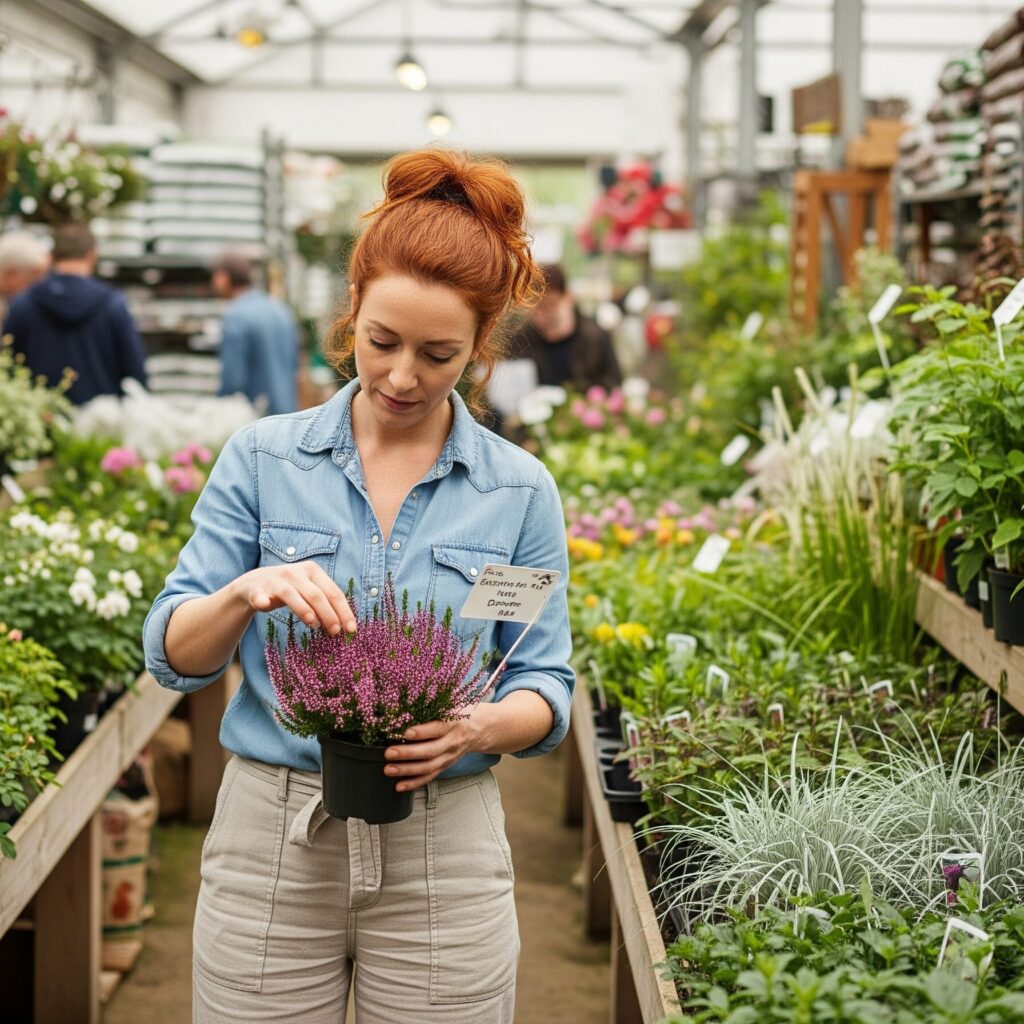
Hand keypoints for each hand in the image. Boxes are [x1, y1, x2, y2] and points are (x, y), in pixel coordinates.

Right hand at [235, 563, 356, 634]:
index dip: (343, 611)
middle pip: (315, 594)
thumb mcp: (310, 590)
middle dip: (328, 614)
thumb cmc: (291, 589)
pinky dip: (262, 600)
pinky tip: (265, 605)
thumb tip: (344, 625)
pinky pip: (259, 595)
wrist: (255, 583)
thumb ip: (325, 603)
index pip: (333, 592)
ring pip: (291, 594)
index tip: (351, 629)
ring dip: (302, 608)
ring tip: (313, 623)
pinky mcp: (257, 589)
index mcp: (313, 571)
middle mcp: (295, 572)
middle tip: (335, 632)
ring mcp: (275, 580)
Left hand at [383, 706, 495, 790]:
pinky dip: (414, 783)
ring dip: (407, 770)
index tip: (406, 732)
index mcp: (454, 722)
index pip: (438, 728)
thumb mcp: (453, 702)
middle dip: (408, 753)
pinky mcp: (445, 765)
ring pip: (429, 767)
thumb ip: (434, 701)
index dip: (422, 731)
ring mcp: (450, 756)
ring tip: (388, 769)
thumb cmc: (461, 710)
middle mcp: (453, 742)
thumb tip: (406, 694)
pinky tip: (399, 786)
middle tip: (389, 753)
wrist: (482, 728)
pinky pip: (430, 777)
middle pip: (430, 751)